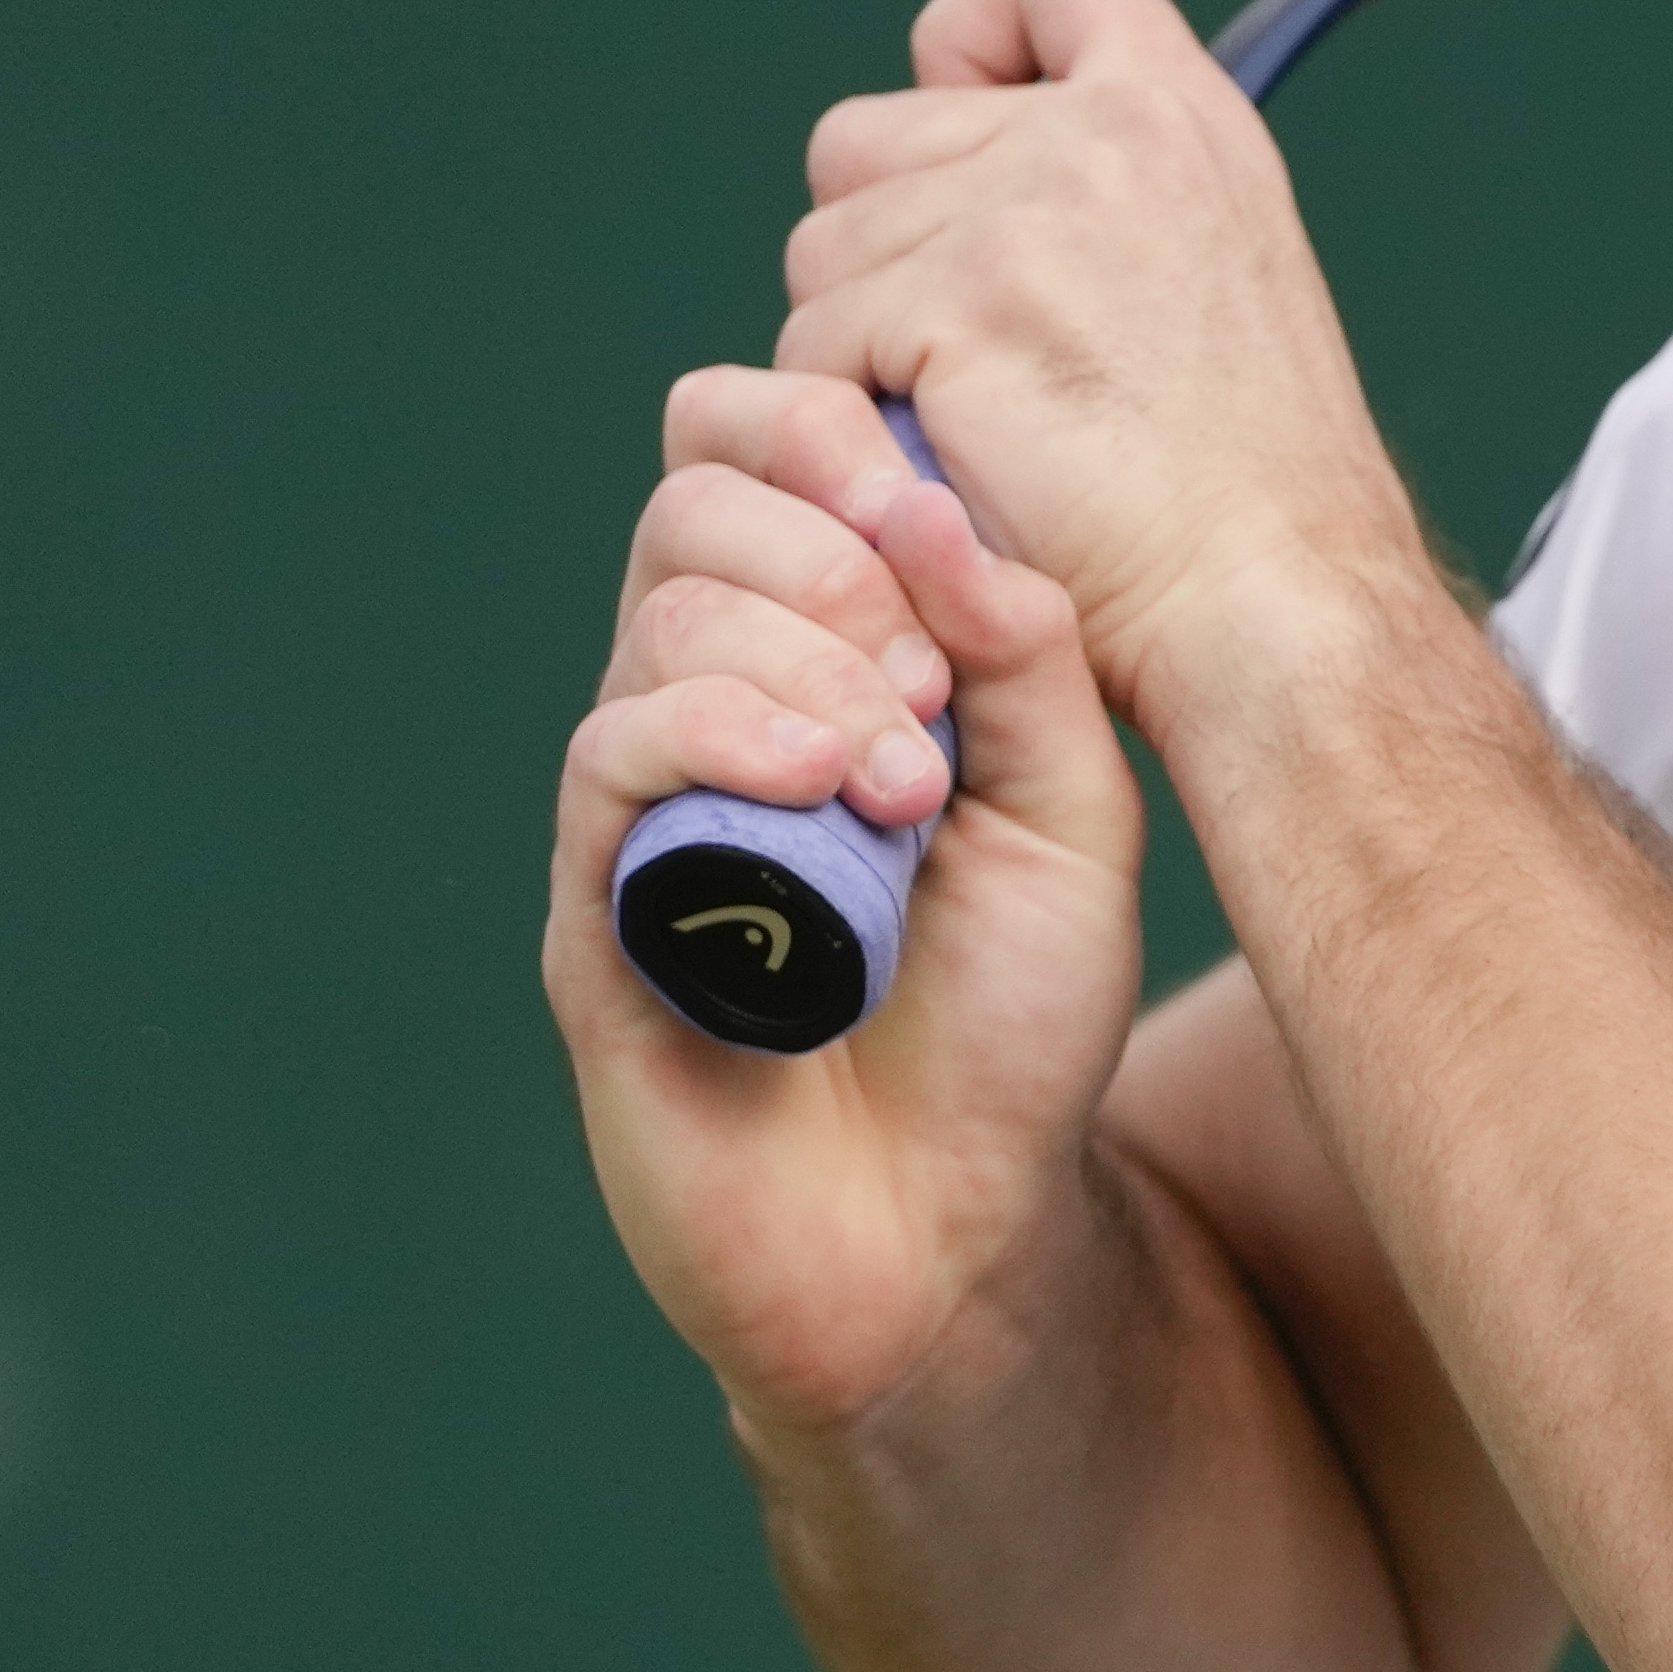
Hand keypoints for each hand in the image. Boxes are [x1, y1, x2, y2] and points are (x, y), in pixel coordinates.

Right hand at [544, 366, 1157, 1440]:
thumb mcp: (1074, 815)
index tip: (927, 504)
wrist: (953, 1232)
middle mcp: (714, 707)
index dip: (824, 439)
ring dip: (798, 658)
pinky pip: (610, 759)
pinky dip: (716, 734)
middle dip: (825, 551)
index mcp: (821, 654)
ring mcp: (647, 807)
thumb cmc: (1013, 1021)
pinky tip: (820, 782)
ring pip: (660, 624)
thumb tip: (938, 503)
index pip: (762, 462)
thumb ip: (1028, 654)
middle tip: (932, 678)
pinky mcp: (598, 911)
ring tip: (908, 774)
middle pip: (694, 508)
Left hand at [772, 0, 1447, 725]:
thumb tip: (982, 150)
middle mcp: (1099, 138)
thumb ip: (1114, 183)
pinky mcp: (947, 310)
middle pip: (867, 136)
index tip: (977, 120)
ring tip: (970, 426)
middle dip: (882, 249)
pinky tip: (941, 469)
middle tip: (973, 357)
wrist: (1267, 601)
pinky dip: (849, 423)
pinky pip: (813, 345)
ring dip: (859, 346)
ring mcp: (1020, 218)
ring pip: (822, 252)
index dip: (971, 36)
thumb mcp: (1223, 264)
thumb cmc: (1248, 484)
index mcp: (1178, 112)